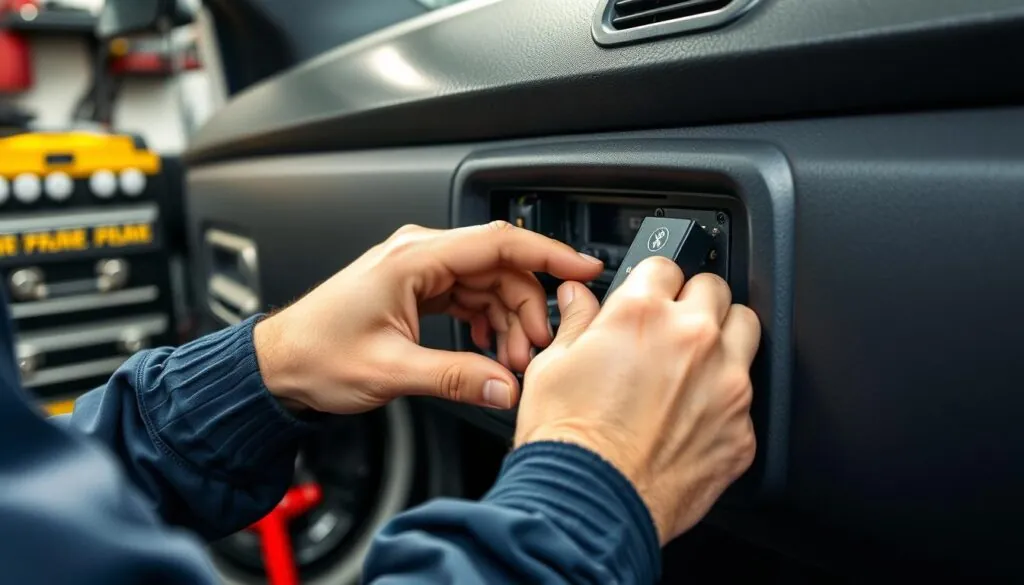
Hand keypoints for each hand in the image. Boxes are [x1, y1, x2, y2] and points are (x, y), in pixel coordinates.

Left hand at [253, 222, 603, 413]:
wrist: (279, 364)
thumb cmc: (317, 356)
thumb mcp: (390, 371)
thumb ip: (455, 377)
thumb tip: (505, 386)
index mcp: (414, 258)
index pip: (499, 242)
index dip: (548, 253)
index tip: (583, 268)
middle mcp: (419, 254)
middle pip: (500, 267)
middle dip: (526, 307)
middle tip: (533, 352)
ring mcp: (419, 270)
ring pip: (487, 283)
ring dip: (507, 319)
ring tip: (509, 361)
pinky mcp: (417, 288)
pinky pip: (468, 295)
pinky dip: (486, 320)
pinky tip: (487, 348)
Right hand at [515, 257, 760, 543]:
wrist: (590, 505)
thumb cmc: (567, 442)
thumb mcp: (552, 366)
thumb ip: (575, 322)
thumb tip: (578, 298)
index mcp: (643, 314)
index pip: (665, 265)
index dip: (652, 280)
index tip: (649, 294)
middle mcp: (692, 340)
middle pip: (715, 289)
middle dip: (693, 301)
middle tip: (672, 325)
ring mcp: (726, 386)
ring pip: (746, 331)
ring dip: (724, 337)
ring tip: (695, 361)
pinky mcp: (742, 431)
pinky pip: (747, 397)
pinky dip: (725, 400)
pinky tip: (695, 415)